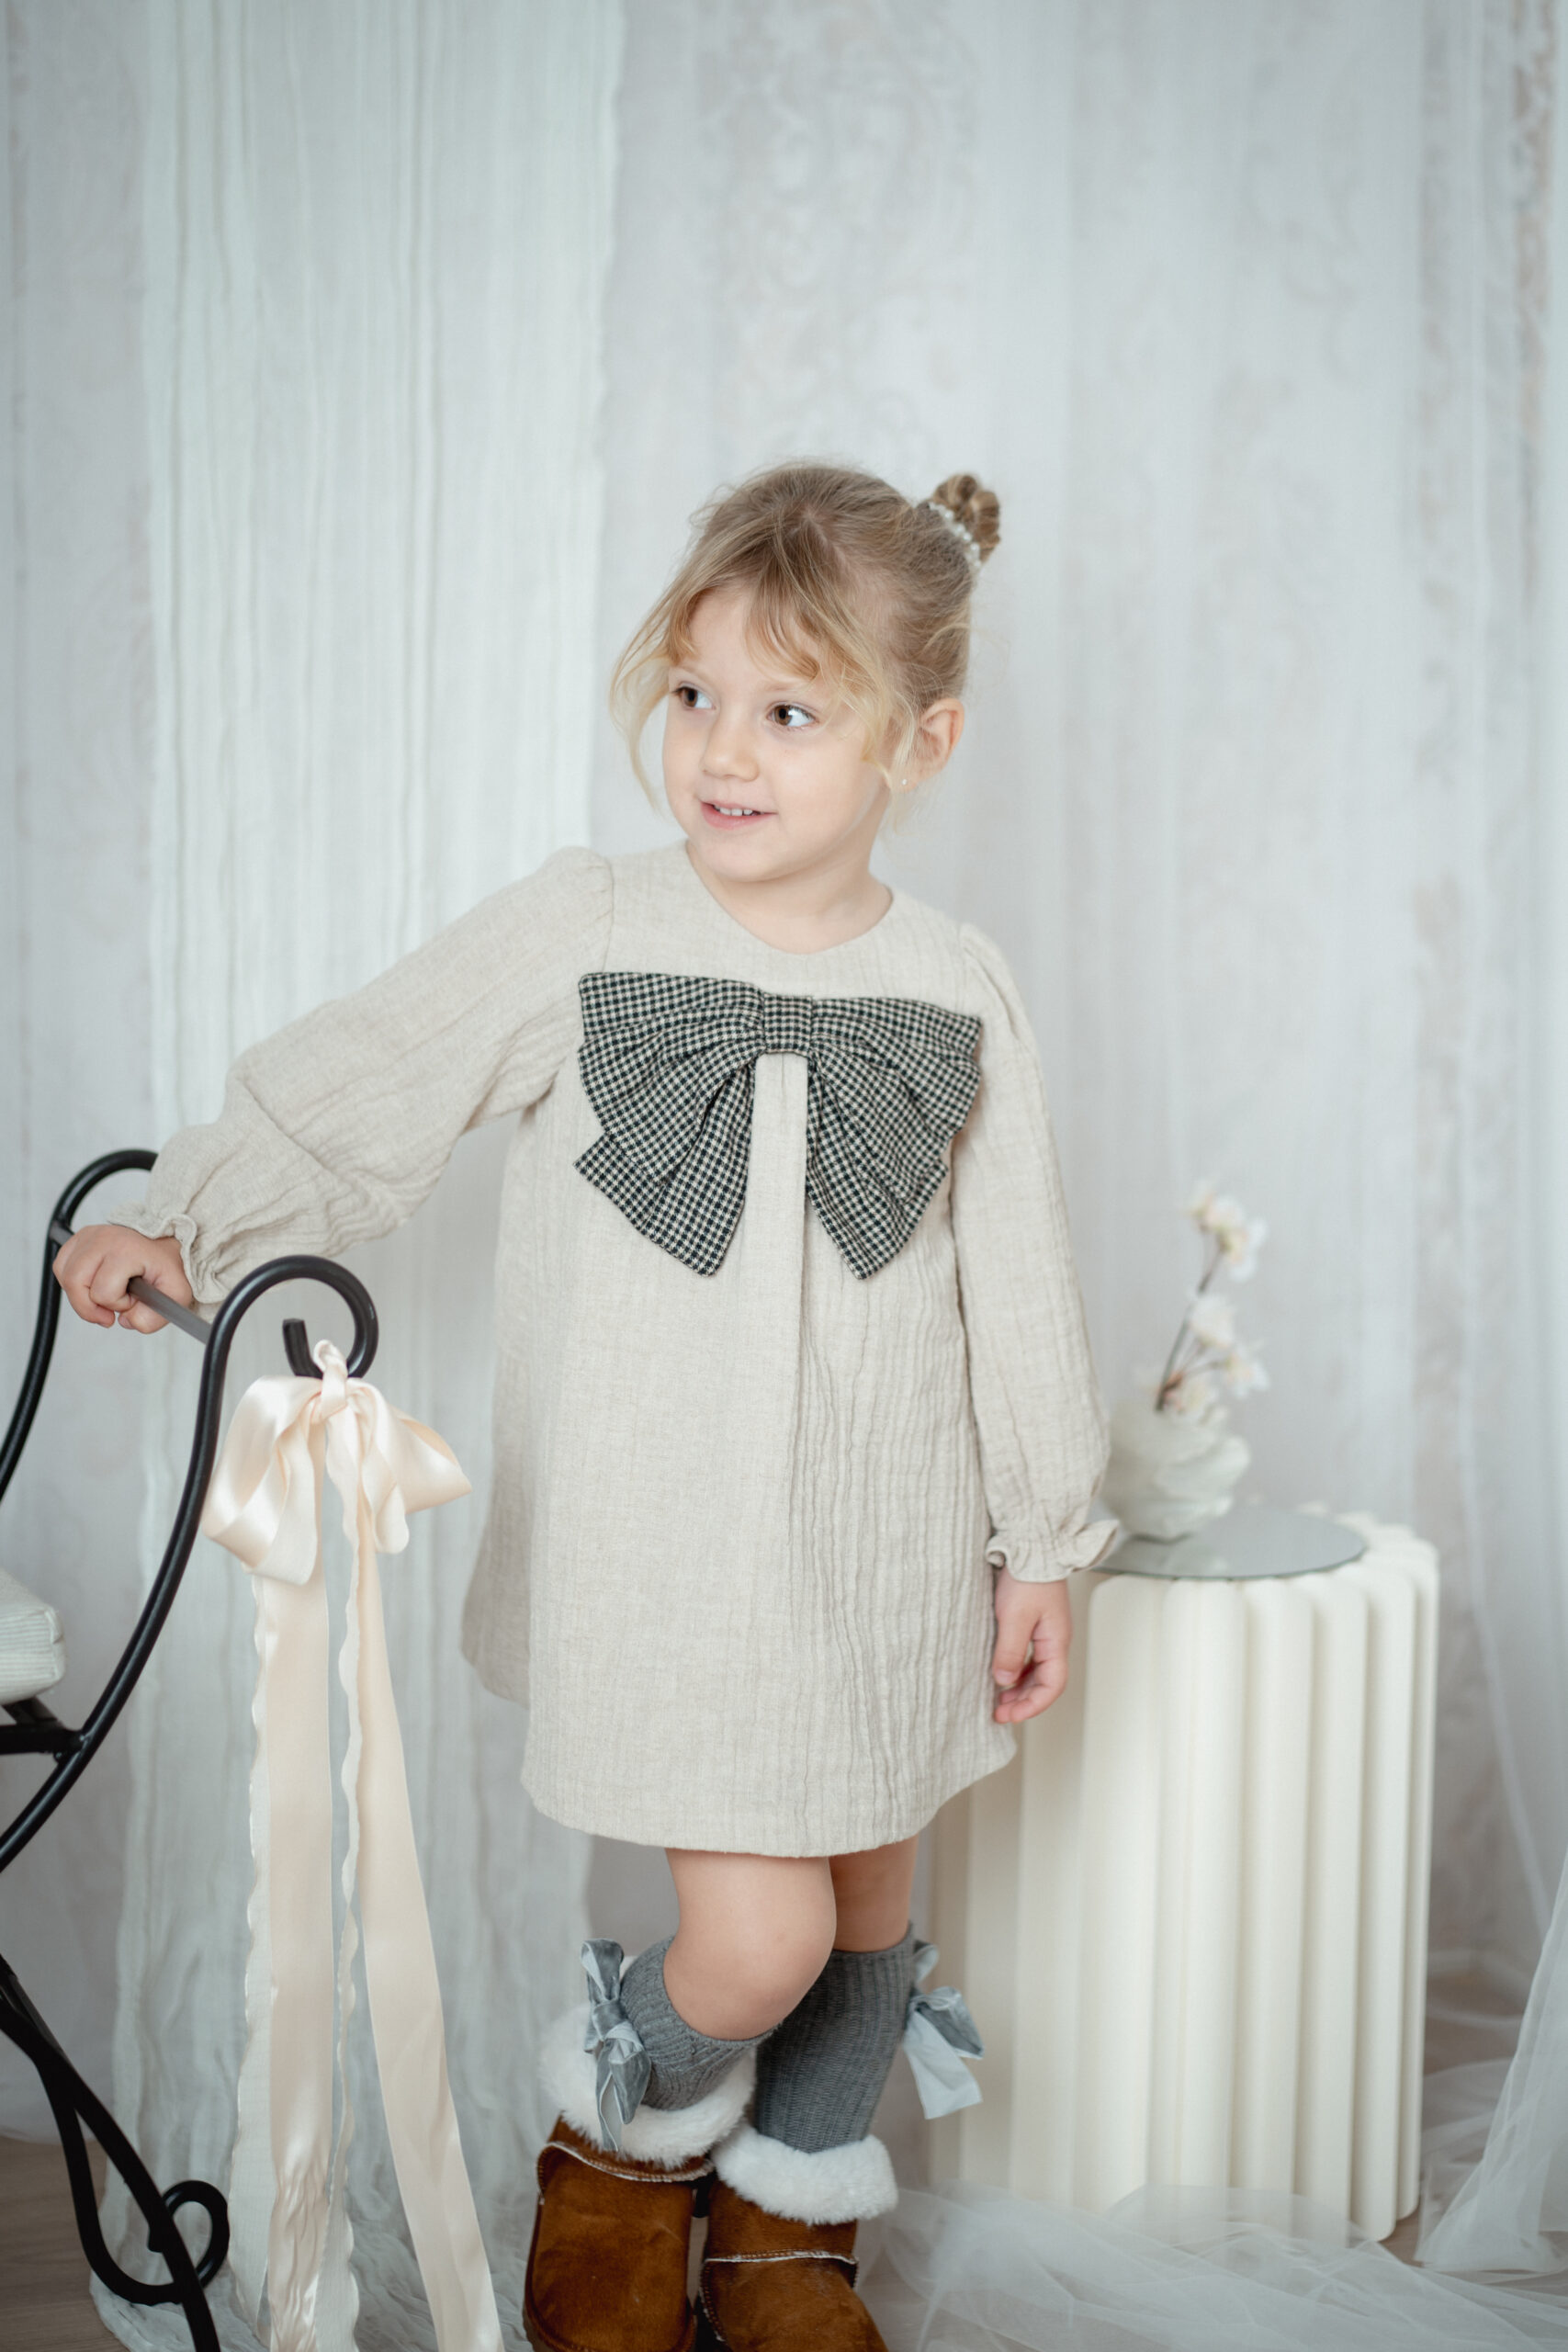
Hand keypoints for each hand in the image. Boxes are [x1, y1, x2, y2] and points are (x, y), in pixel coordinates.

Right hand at [52, 1224, 194, 1333]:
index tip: (134, 1298)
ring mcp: (88, 1236)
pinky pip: (61, 1267)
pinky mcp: (79, 1238)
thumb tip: (124, 1321)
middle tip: (111, 1308)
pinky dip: (73, 1283)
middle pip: (75, 1283)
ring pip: (65, 1276)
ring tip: (105, 1294)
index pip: (103, 1292)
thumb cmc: (167, 1268)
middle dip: (92, 1305)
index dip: (118, 1304)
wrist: (164, 1246)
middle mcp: (103, 1239)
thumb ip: (153, 1318)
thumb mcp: (176, 1296)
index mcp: (127, 1250)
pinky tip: (92, 1285)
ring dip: (81, 1295)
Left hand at [991, 1568, 1071, 1723]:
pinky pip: (1029, 1656)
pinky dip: (1016, 1670)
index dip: (1032, 1705)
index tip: (1010, 1716)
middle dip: (1023, 1701)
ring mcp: (1046, 1631)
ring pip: (1036, 1671)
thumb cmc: (1028, 1577)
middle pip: (1044, 1682)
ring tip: (998, 1699)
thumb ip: (1010, 1650)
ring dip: (1019, 1688)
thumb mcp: (1015, 1617)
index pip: (1052, 1686)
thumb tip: (1003, 1680)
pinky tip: (1001, 1673)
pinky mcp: (1034, 1622)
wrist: (1032, 1545)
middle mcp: (1055, 1640)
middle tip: (999, 1714)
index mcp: (1056, 1641)